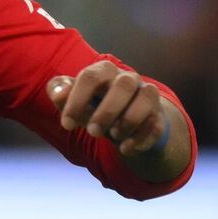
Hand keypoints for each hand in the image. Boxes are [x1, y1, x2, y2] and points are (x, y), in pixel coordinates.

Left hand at [48, 62, 167, 154]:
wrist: (120, 116)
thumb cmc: (90, 103)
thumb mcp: (71, 97)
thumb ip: (59, 91)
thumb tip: (59, 95)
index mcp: (103, 70)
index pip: (90, 77)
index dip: (77, 101)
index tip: (67, 125)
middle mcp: (128, 77)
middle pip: (124, 85)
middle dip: (107, 112)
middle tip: (92, 132)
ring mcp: (146, 94)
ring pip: (147, 98)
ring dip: (129, 121)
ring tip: (113, 135)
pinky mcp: (158, 114)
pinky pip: (156, 124)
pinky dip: (141, 139)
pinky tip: (125, 149)